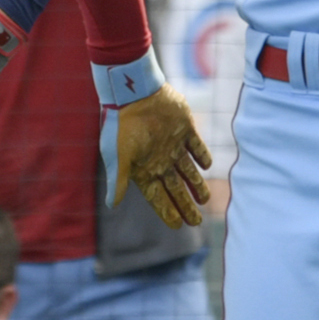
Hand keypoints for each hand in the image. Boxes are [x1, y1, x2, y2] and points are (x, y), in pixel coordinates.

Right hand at [94, 54, 212, 227]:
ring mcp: (173, 145)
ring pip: (188, 171)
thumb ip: (119, 181)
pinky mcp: (185, 128)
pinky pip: (196, 146)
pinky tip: (207, 166)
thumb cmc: (122, 126)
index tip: (178, 226)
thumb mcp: (118, 157)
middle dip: (185, 205)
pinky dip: (202, 156)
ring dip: (196, 185)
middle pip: (176, 188)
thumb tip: (112, 206)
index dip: (168, 211)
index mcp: (144, 169)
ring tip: (205, 200)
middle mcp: (160, 160)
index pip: (158, 197)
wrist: (134, 93)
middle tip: (196, 222)